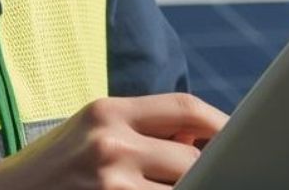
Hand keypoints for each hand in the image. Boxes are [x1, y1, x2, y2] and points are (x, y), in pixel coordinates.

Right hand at [0, 92, 228, 189]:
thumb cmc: (50, 168)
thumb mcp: (89, 132)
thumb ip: (141, 130)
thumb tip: (205, 142)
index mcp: (107, 111)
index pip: (185, 107)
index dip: (220, 124)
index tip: (237, 139)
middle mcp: (110, 143)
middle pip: (192, 156)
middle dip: (210, 170)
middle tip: (225, 174)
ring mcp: (109, 184)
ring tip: (195, 187)